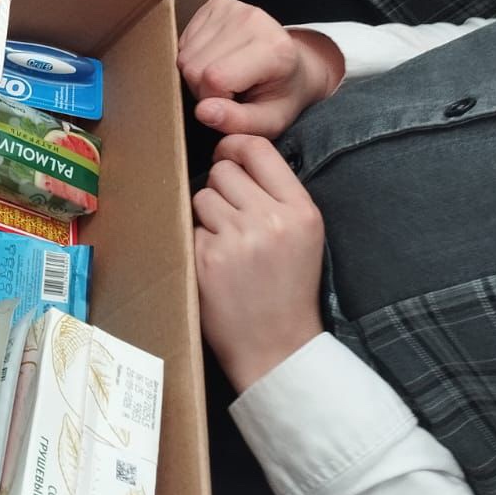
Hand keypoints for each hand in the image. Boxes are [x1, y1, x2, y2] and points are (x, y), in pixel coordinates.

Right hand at [178, 0, 343, 137]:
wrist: (294, 65)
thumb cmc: (281, 96)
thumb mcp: (270, 122)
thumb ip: (237, 123)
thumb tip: (202, 111)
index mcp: (274, 50)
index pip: (215, 78)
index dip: (214, 102)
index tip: (234, 104)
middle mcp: (254, 19)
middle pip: (194, 66)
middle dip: (203, 90)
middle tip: (228, 93)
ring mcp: (234, 7)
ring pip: (185, 55)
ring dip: (197, 74)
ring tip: (224, 77)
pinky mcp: (217, 2)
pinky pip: (184, 40)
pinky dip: (194, 57)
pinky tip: (216, 60)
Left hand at [193, 135, 325, 391]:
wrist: (278, 347)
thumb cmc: (288, 287)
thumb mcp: (304, 234)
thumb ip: (277, 193)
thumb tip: (235, 152)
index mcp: (301, 210)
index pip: (258, 149)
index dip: (235, 147)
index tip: (227, 156)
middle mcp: (271, 220)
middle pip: (223, 171)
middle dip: (222, 190)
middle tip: (234, 221)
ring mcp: (238, 239)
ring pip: (202, 197)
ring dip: (208, 217)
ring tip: (229, 246)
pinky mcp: (208, 259)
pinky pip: (191, 227)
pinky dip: (198, 243)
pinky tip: (217, 267)